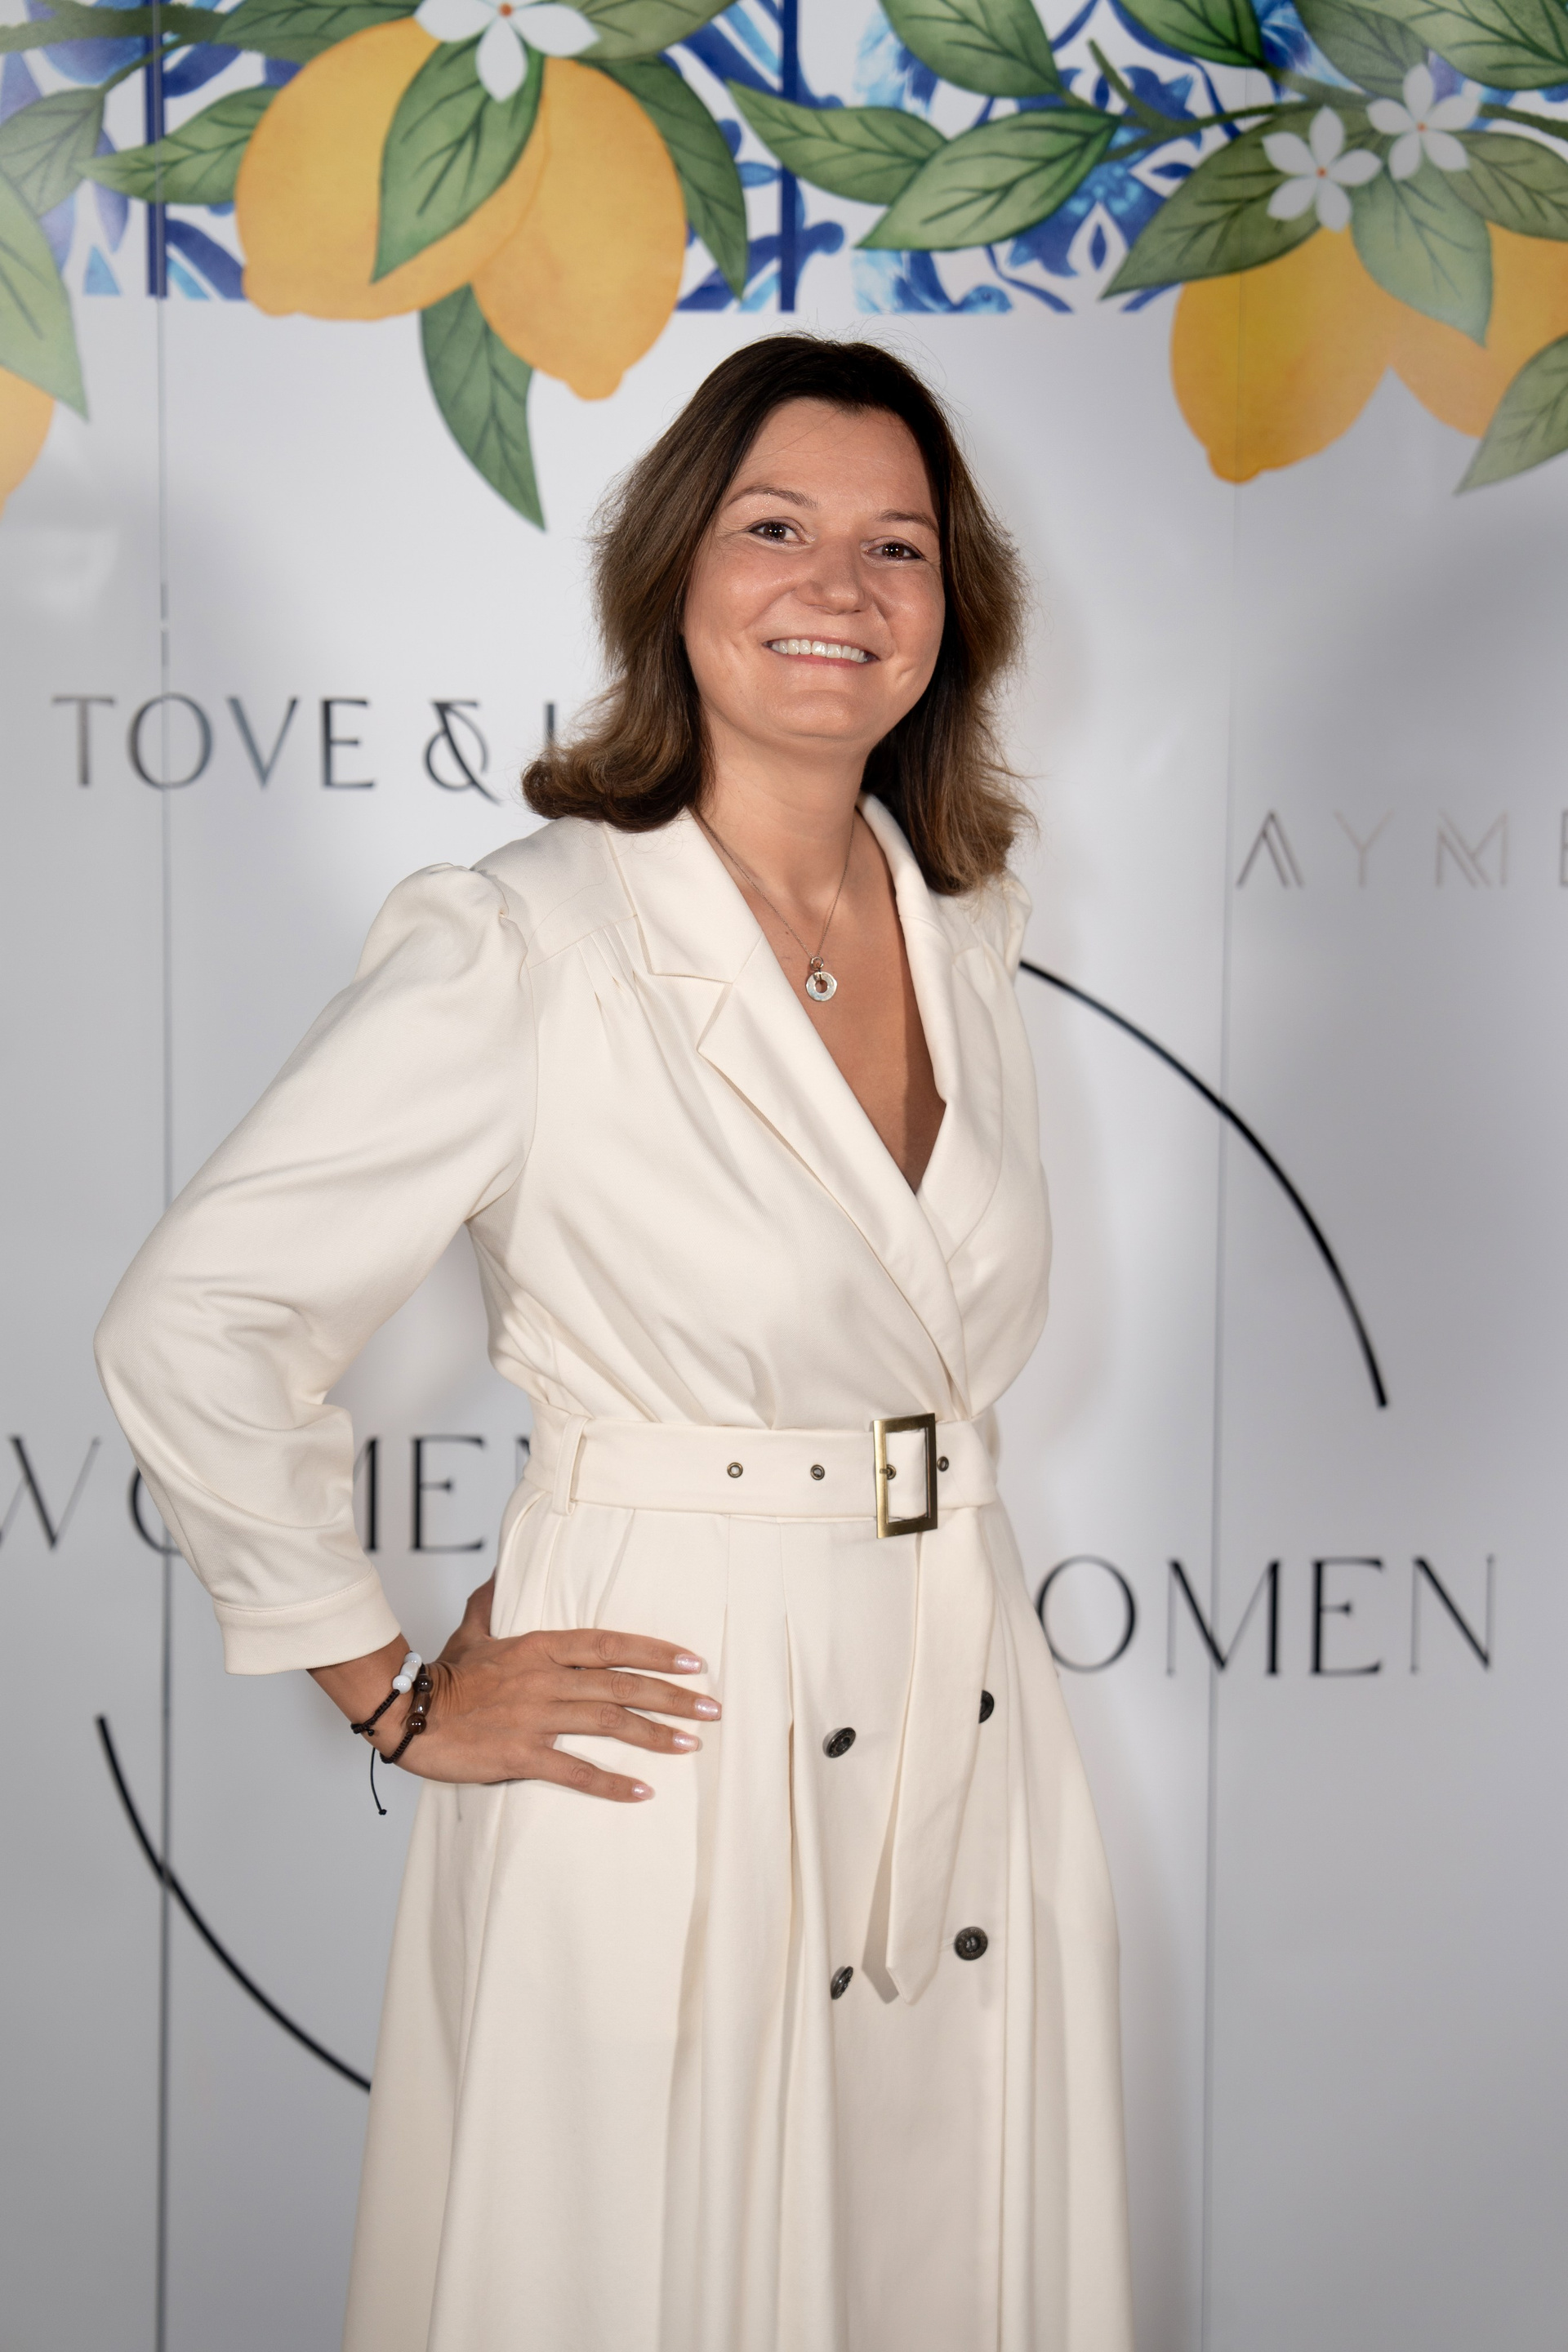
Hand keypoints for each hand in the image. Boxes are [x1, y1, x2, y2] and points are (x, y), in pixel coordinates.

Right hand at [312, 1580, 717, 1802]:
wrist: (408, 1713)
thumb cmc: (445, 1672)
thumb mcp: (475, 1625)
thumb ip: (496, 1597)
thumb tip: (504, 1567)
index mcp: (541, 1646)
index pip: (611, 1644)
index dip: (656, 1652)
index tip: (694, 1663)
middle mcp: (547, 1679)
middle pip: (622, 1685)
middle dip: (673, 1696)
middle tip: (712, 1708)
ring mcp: (536, 1718)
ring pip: (608, 1724)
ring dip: (655, 1736)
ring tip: (691, 1745)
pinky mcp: (521, 1755)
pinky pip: (574, 1771)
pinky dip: (610, 1783)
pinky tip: (641, 1792)